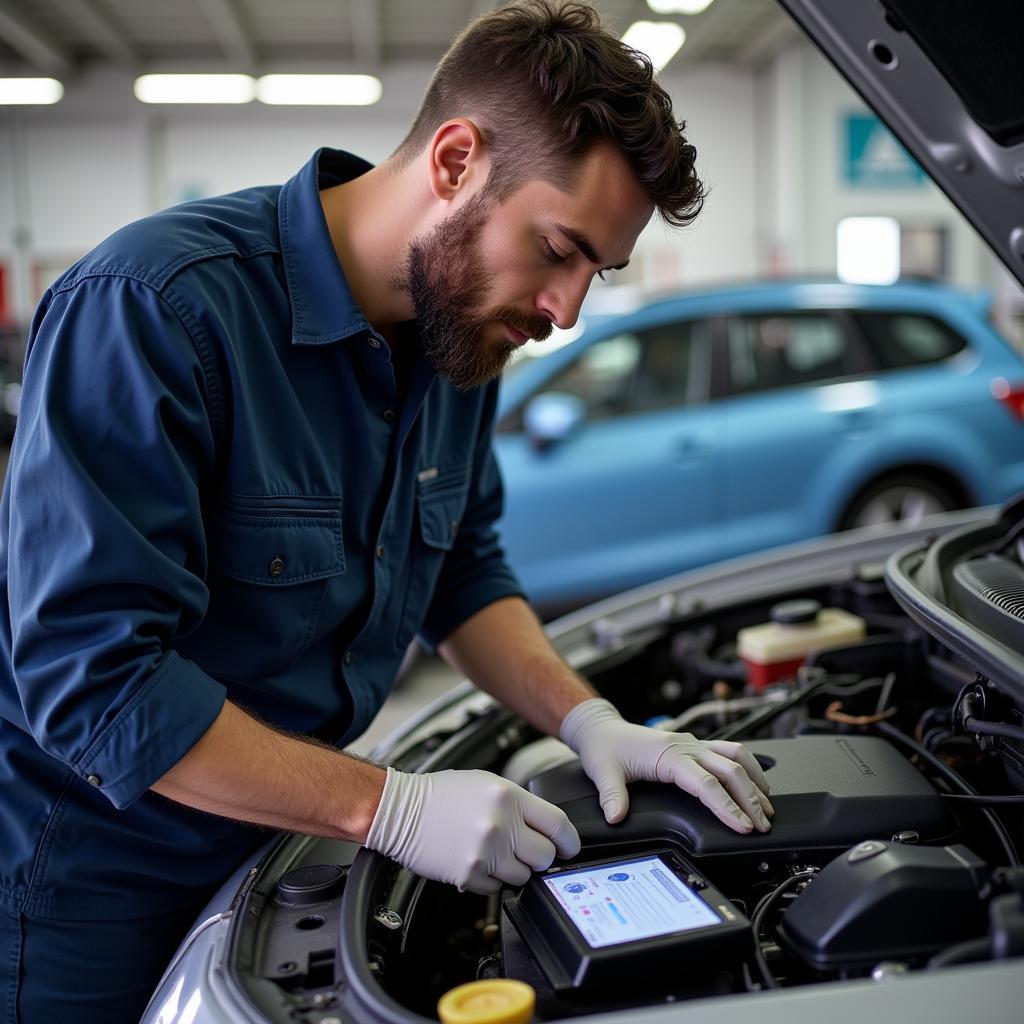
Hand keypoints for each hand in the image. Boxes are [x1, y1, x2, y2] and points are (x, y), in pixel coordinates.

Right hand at [365, 766, 580, 892]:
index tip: (569, 848)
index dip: (569, 841)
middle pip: (545, 856)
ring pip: (523, 875)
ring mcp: (485, 851)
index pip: (558, 824)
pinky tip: (476, 861)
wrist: (400, 810)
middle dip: (540, 857)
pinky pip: (497, 887)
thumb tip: (546, 827)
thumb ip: (518, 804)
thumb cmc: (441, 795)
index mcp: (508, 796)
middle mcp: (500, 824)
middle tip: (527, 851)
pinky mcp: (469, 873)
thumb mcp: (486, 784)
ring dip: (514, 869)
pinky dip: (491, 880)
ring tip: (495, 853)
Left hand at [560, 698, 773, 833]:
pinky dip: (747, 766)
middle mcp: (686, 746)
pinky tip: (755, 782)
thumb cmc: (605, 748)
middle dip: (750, 799)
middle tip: (763, 825)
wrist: (602, 728)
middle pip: (729, 770)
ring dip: (755, 780)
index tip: (743, 826)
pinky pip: (728, 751)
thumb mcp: (603, 772)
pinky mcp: (694, 745)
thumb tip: (616, 817)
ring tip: (767, 807)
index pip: (705, 784)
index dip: (727, 806)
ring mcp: (692, 743)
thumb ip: (612, 795)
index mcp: (668, 754)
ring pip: (735, 756)